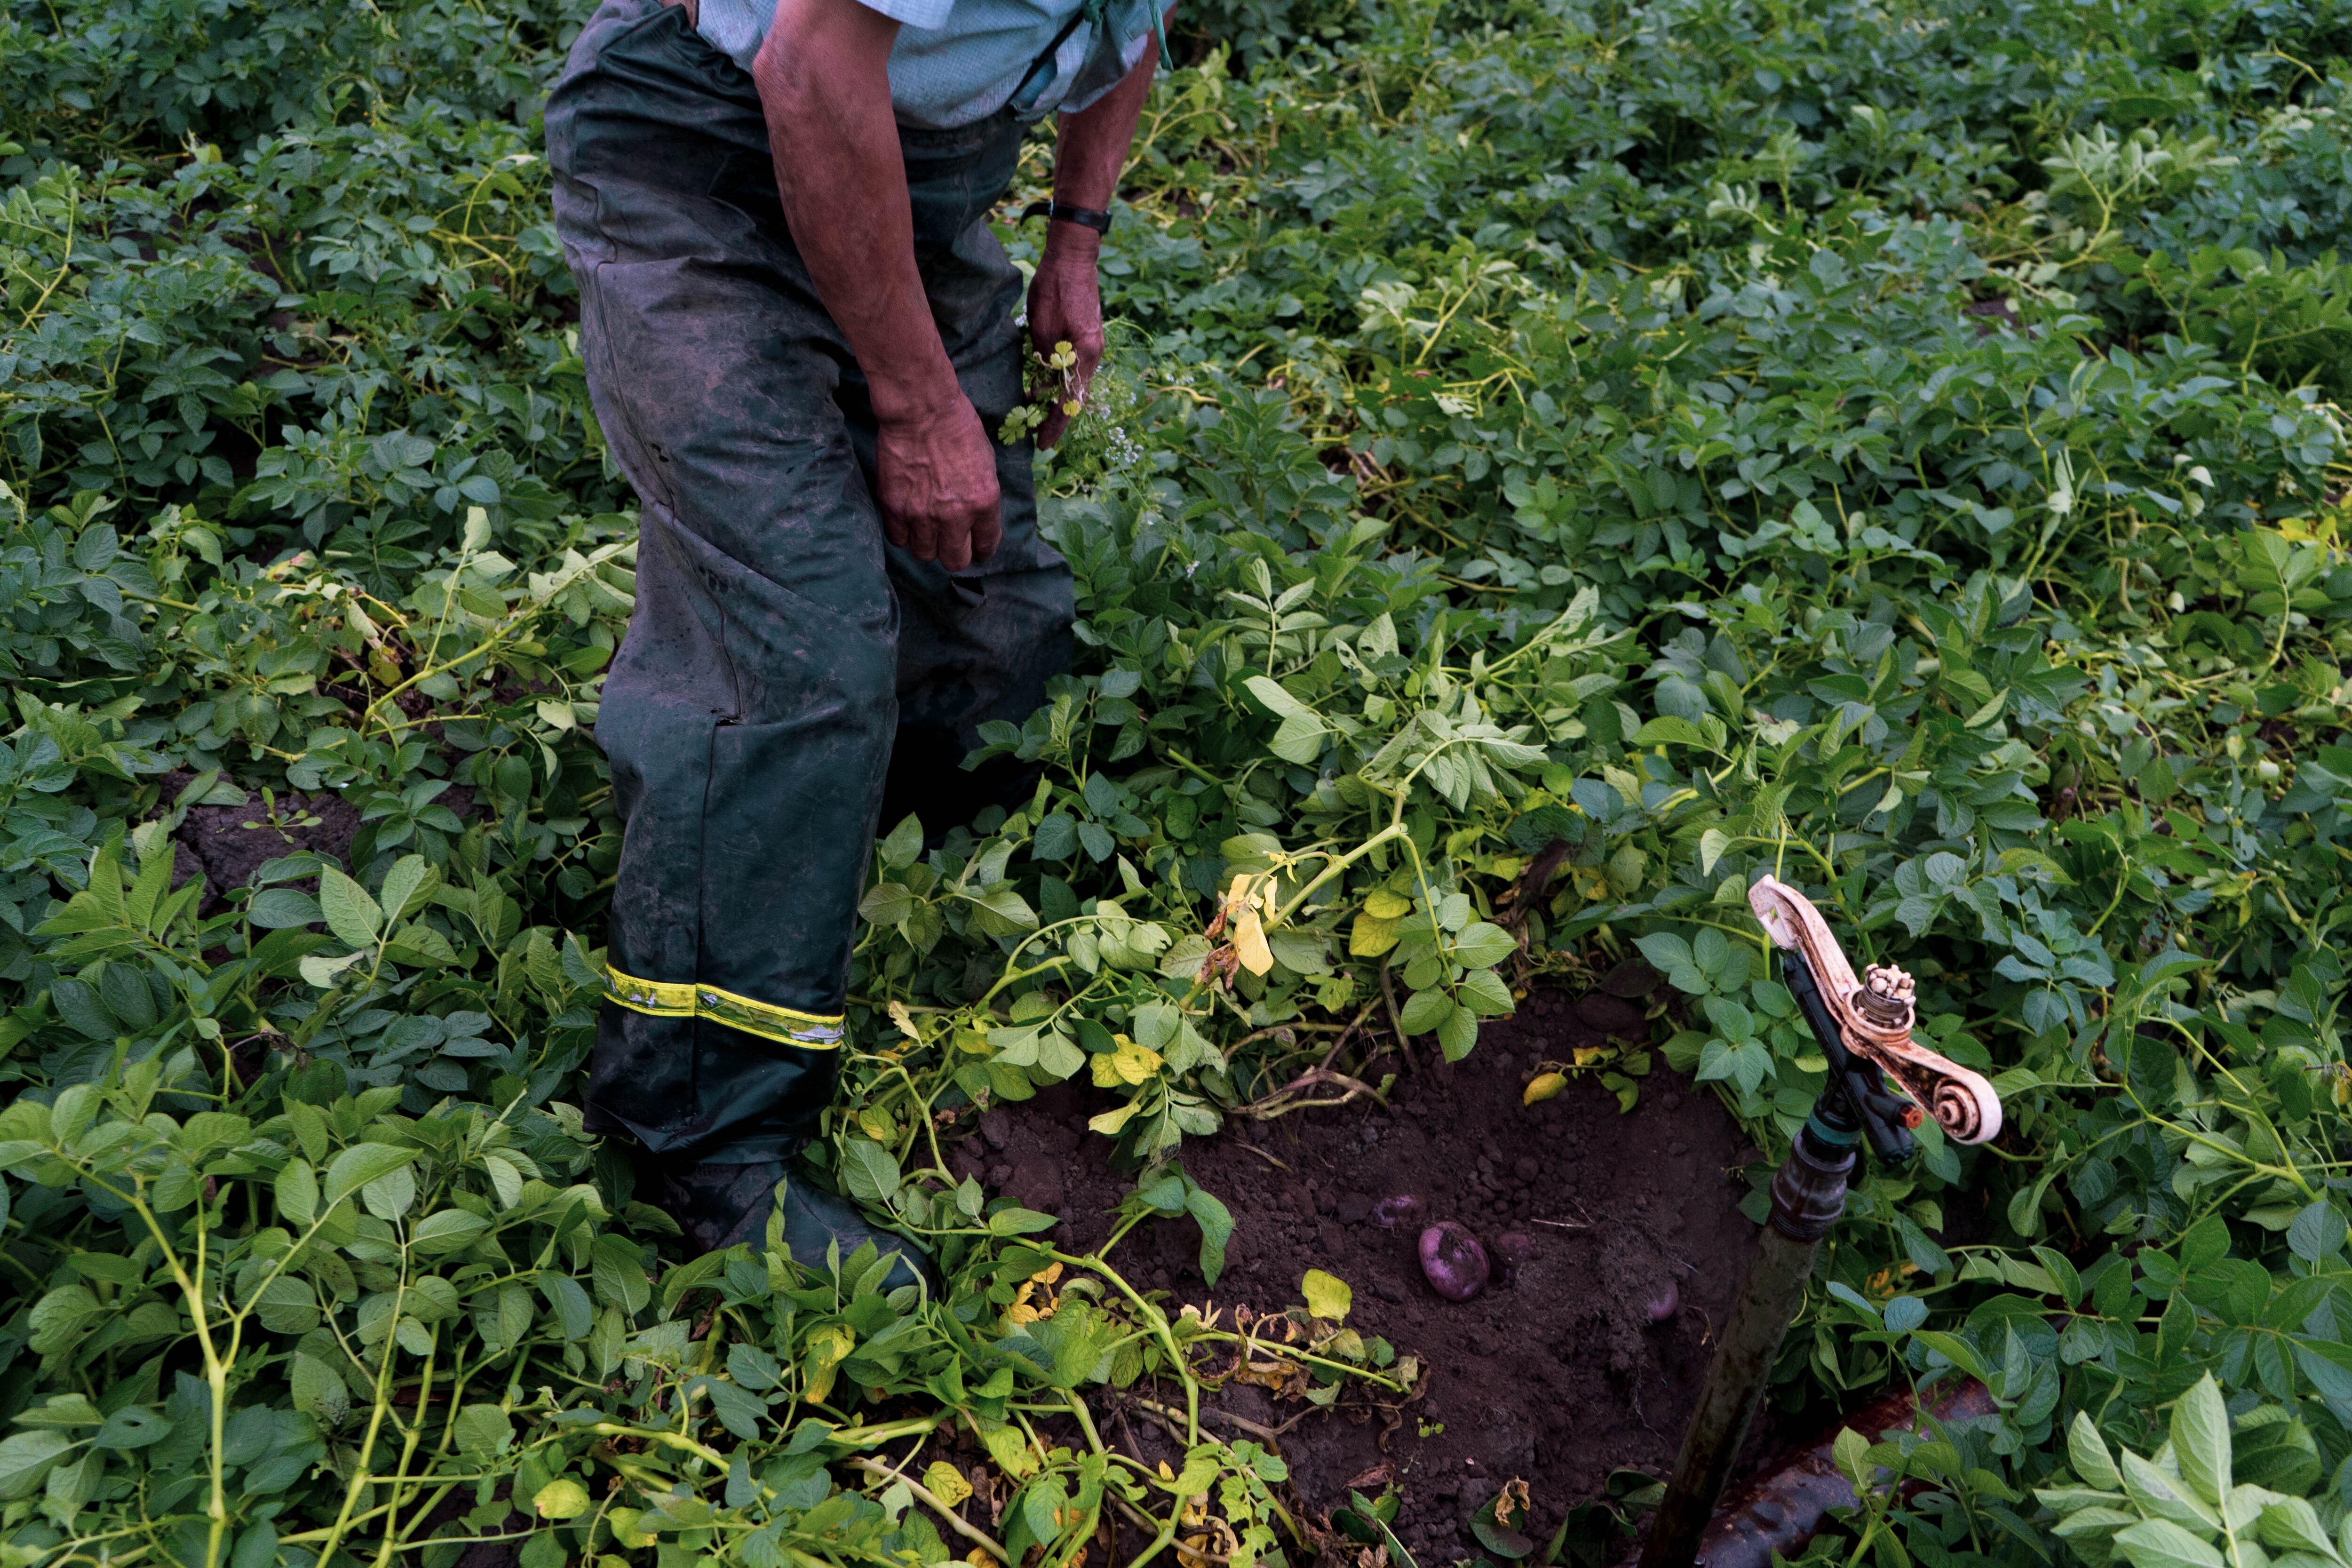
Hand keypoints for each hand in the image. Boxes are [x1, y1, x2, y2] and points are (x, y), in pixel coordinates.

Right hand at [875, 392, 1001, 569]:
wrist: (921, 410)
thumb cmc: (958, 427)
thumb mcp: (987, 463)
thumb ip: (983, 497)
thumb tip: (979, 519)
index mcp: (984, 503)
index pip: (985, 546)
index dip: (981, 549)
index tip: (976, 547)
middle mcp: (954, 516)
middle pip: (954, 561)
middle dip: (955, 554)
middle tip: (951, 543)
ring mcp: (922, 514)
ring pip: (924, 554)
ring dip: (927, 545)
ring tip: (926, 530)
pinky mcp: (894, 508)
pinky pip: (898, 539)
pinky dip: (903, 534)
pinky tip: (907, 521)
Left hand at [1024, 229, 1104, 449]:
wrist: (1073, 257)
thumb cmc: (1055, 289)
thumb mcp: (1042, 328)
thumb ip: (1045, 359)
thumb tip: (1043, 384)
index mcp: (1085, 355)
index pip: (1069, 402)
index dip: (1055, 425)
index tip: (1042, 445)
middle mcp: (1093, 354)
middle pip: (1074, 395)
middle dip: (1054, 417)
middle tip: (1036, 435)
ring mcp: (1091, 345)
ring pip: (1071, 381)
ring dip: (1053, 397)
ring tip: (1033, 413)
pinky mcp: (1085, 337)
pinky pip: (1071, 366)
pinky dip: (1056, 379)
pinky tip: (1040, 385)